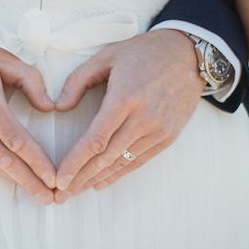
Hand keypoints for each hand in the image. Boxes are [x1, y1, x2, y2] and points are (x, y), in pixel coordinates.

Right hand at [0, 16, 56, 204]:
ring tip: (34, 193)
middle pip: (3, 159)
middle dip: (30, 180)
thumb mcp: (0, 56)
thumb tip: (50, 107)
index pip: (15, 138)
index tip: (53, 176)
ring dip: (12, 182)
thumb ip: (30, 79)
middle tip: (50, 197)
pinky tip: (3, 186)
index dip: (37, 161)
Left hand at [53, 29, 205, 202]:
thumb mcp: (107, 56)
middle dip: (80, 179)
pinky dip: (119, 174)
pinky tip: (101, 183)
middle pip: (107, 158)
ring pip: (122, 163)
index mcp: (126, 97)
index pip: (96, 139)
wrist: (190, 54)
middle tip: (60, 195)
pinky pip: (139, 161)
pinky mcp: (168, 136)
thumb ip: (78, 81)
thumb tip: (59, 107)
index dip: (75, 162)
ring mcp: (159, 130)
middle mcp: (144, 118)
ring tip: (75, 192)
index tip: (59, 179)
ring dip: (96, 180)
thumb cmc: (145, 52)